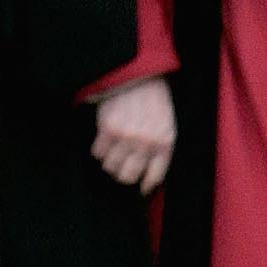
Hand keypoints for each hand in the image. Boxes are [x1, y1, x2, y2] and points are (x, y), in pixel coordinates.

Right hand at [91, 76, 175, 193]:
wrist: (140, 77)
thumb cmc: (155, 103)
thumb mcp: (168, 127)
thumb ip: (161, 149)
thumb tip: (148, 179)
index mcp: (165, 144)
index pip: (154, 178)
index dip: (144, 186)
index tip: (139, 189)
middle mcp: (146, 143)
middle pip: (127, 177)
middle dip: (122, 176)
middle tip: (121, 168)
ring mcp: (126, 137)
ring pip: (110, 167)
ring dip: (109, 163)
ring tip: (113, 153)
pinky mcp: (108, 128)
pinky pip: (97, 153)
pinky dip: (99, 151)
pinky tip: (105, 141)